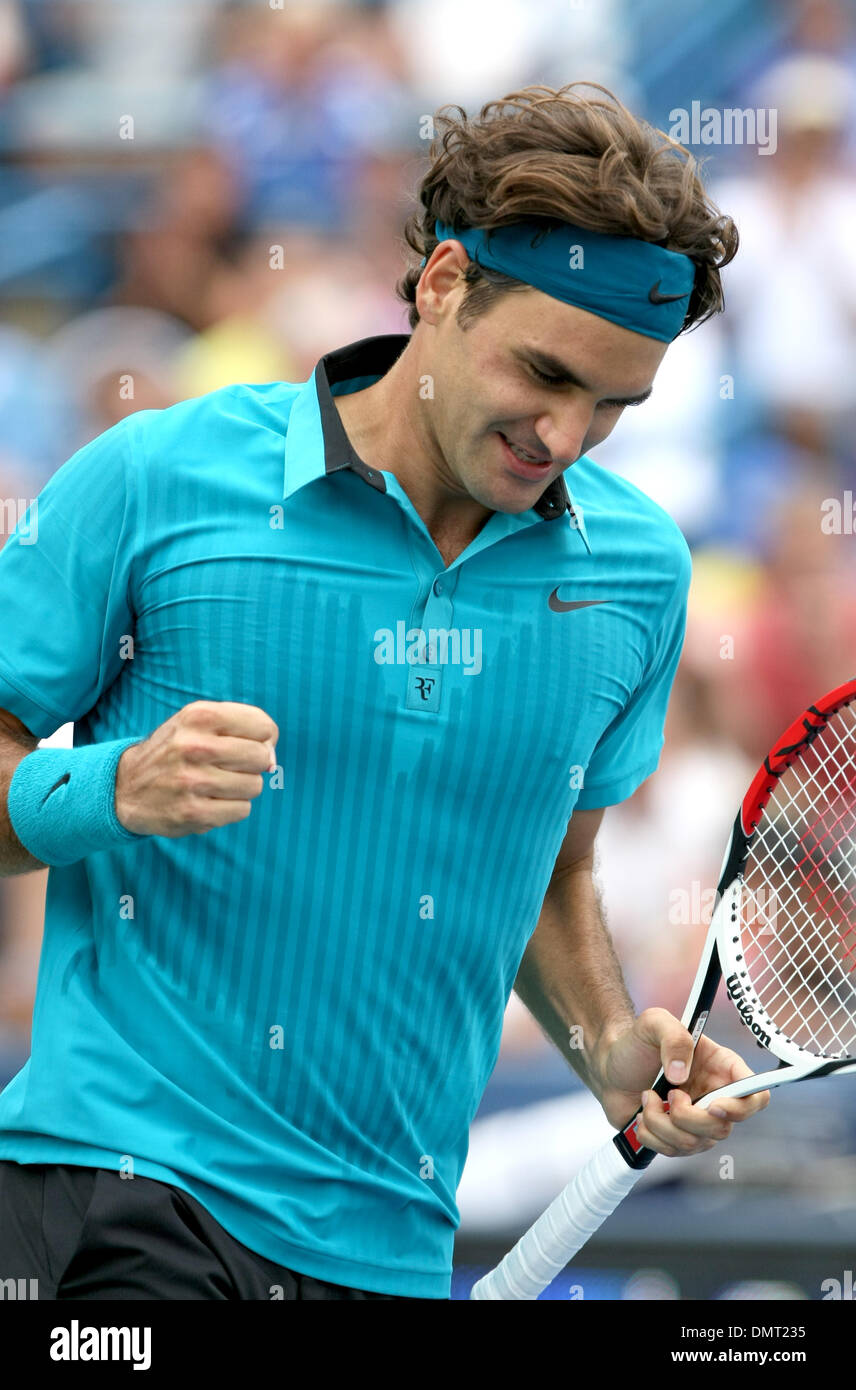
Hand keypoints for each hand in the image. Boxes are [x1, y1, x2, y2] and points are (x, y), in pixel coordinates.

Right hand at [115, 700, 278, 836]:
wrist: (125, 786)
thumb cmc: (175, 750)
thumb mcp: (197, 721)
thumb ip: (241, 726)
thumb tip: (272, 758)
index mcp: (199, 716)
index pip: (263, 727)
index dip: (262, 738)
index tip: (245, 744)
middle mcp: (195, 746)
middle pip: (261, 757)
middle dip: (252, 764)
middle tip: (229, 766)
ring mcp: (193, 781)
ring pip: (254, 786)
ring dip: (241, 788)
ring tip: (215, 784)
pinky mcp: (193, 813)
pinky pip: (242, 810)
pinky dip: (231, 808)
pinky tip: (210, 801)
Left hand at [597, 1007, 769, 1157]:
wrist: (609, 1066)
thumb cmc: (636, 1042)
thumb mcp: (653, 1023)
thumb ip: (674, 1037)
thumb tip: (681, 1076)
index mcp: (722, 1068)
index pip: (755, 1096)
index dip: (742, 1108)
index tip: (713, 1104)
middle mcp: (716, 1097)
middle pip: (724, 1128)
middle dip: (689, 1117)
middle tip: (669, 1093)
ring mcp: (698, 1122)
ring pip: (696, 1143)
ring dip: (662, 1123)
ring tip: (648, 1098)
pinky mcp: (677, 1138)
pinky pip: (673, 1152)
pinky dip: (651, 1135)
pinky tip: (643, 1114)